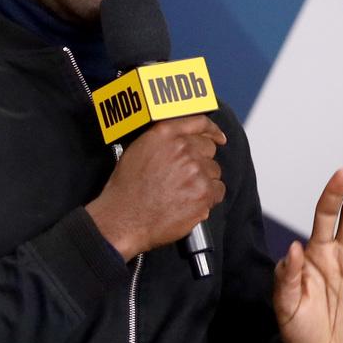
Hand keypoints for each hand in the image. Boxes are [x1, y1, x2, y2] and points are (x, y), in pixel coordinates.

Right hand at [86, 115, 227, 259]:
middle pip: (209, 149)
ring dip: (203, 181)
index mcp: (165, 134)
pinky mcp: (204, 193)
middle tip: (185, 177)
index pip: (199, 123)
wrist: (125, 219)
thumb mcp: (137, 150)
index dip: (211, 131)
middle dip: (201, 161)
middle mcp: (183, 148)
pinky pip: (218, 191)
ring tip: (182, 193)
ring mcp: (195, 170)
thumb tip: (181, 141)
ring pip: (214, 171)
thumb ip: (163, 140)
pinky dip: (208, 198)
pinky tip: (189, 203)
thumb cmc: (126, 190)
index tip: (218, 137)